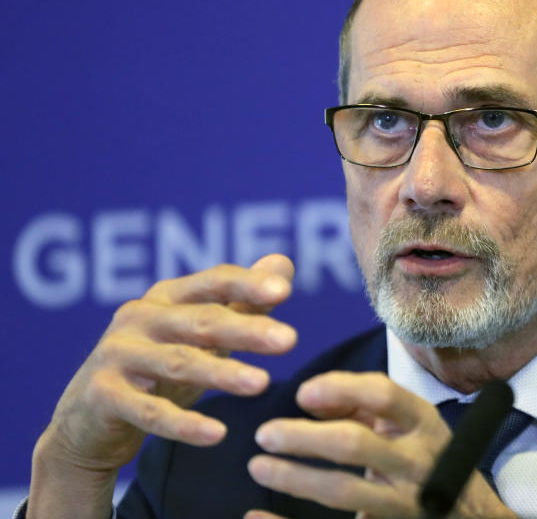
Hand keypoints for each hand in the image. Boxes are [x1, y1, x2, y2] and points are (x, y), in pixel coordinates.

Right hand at [34, 254, 297, 474]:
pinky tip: (217, 433)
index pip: (213, 282)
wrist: (87, 419)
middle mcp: (139, 317)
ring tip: (262, 384)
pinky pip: (149, 412)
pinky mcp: (104, 395)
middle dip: (246, 329)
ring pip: (178, 363)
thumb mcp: (199, 334)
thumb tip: (284, 264)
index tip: (285, 290)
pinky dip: (184, 424)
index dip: (247, 284)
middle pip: (201, 321)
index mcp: (167, 297)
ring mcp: (117, 354)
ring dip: (222, 373)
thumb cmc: (156, 367)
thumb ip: (241, 301)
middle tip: (290, 340)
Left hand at [245, 372, 516, 518]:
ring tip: (259, 466)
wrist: (468, 513)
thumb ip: (361, 403)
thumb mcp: (407, 420)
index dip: (340, 389)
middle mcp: (417, 460)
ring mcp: (403, 501)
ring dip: (295, 478)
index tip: (301, 394)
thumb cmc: (427, 453)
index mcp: (423, 422)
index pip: (384, 394)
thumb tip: (309, 398)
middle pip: (355, 445)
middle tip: (265, 434)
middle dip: (305, 438)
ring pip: (343, 491)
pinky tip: (258, 516)